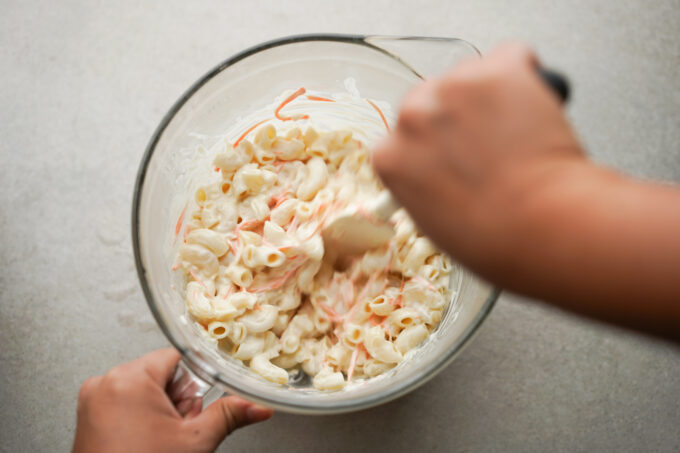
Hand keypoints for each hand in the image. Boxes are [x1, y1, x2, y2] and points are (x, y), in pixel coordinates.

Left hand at [73, 348, 272, 452]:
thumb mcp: (194, 442)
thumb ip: (228, 415)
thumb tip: (256, 406)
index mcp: (129, 379)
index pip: (177, 357)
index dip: (196, 381)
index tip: (199, 401)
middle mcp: (106, 383)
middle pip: (161, 375)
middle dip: (178, 401)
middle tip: (178, 429)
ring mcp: (94, 400)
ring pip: (145, 391)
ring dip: (161, 412)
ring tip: (161, 439)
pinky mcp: (89, 417)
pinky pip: (126, 403)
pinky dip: (141, 419)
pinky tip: (147, 442)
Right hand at [374, 42, 679, 339]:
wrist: (539, 226)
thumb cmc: (494, 238)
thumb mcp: (434, 221)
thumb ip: (424, 185)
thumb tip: (438, 172)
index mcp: (391, 156)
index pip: (405, 136)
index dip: (435, 144)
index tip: (454, 154)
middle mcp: (412, 115)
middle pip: (431, 100)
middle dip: (457, 116)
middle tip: (490, 145)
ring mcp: (453, 88)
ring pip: (470, 76)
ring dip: (490, 96)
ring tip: (516, 135)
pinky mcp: (497, 69)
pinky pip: (512, 57)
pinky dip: (527, 76)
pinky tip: (534, 109)